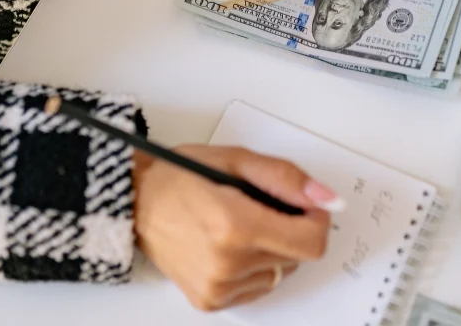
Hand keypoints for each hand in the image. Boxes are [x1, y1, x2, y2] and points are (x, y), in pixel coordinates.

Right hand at [133, 145, 341, 311]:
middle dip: (290, 228)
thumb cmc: (178, 176)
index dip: (317, 220)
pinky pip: (258, 287)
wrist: (133, 202)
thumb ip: (286, 179)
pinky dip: (254, 266)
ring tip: (239, 225)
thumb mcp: (236, 160)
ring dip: (272, 249)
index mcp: (235, 226)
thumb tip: (327, 198)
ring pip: (280, 272)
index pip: (311, 242)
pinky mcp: (209, 300)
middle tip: (259, 206)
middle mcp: (227, 264)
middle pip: (297, 256)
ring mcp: (217, 287)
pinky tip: (230, 245)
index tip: (305, 205)